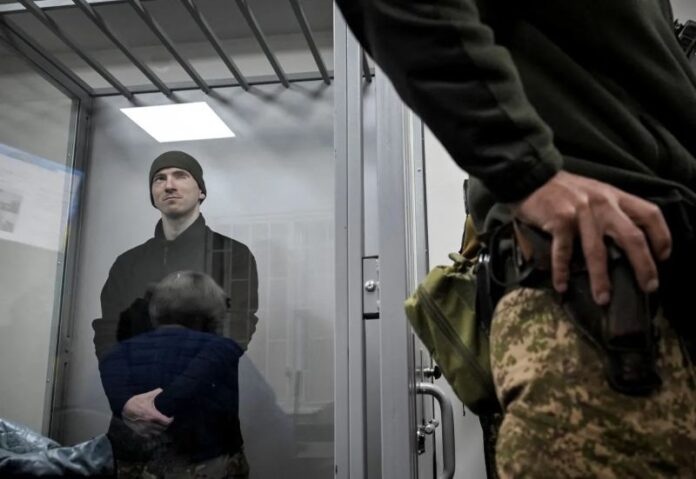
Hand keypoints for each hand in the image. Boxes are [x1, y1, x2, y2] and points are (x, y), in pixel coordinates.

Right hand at [121, 388, 172, 437]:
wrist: (123, 408)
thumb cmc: (136, 401)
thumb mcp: (146, 396)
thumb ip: (155, 392)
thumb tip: (162, 389)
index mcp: (153, 415)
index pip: (166, 421)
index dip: (171, 419)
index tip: (171, 417)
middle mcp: (149, 424)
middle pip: (163, 428)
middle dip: (166, 424)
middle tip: (167, 420)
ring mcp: (144, 429)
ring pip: (157, 433)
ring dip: (161, 429)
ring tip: (161, 424)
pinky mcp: (139, 431)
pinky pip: (150, 436)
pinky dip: (153, 433)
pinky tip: (154, 429)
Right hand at [509, 171, 671, 304]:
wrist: (531, 177)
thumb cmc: (563, 189)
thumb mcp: (595, 192)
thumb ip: (610, 210)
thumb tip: (622, 244)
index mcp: (615, 196)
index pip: (649, 214)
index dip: (661, 236)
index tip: (663, 257)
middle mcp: (603, 203)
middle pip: (632, 237)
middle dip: (643, 266)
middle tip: (648, 286)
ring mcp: (581, 212)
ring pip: (597, 251)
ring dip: (600, 278)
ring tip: (603, 299)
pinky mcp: (560, 220)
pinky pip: (564, 251)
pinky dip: (562, 271)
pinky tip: (562, 285)